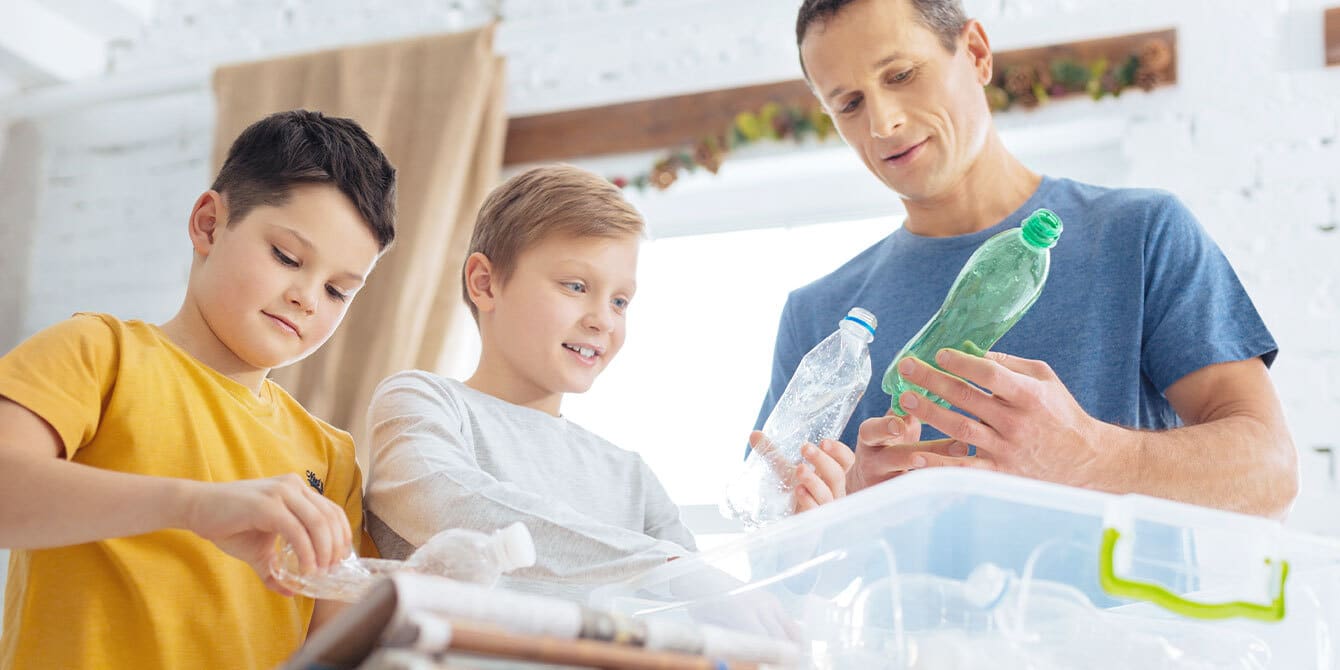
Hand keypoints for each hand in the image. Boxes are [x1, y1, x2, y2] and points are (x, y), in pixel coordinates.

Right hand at [179, 474, 352, 595]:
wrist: (196, 509)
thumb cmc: (227, 525)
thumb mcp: (259, 551)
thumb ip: (276, 568)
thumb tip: (292, 592)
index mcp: (297, 490)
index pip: (332, 511)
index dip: (341, 536)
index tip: (340, 560)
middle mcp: (293, 487)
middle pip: (330, 517)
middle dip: (335, 547)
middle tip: (331, 571)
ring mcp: (281, 493)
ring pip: (318, 522)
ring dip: (324, 551)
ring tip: (319, 572)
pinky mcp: (267, 505)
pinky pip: (296, 530)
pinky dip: (306, 552)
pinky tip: (305, 569)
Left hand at [746, 432, 853, 513]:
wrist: (786, 521)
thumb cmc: (795, 492)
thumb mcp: (784, 471)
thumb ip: (773, 453)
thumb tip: (754, 434)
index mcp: (831, 475)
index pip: (846, 461)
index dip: (839, 451)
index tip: (824, 441)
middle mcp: (833, 491)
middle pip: (837, 475)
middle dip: (822, 460)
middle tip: (805, 447)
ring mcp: (825, 508)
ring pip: (828, 494)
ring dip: (814, 480)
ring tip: (800, 469)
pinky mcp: (814, 521)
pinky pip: (816, 512)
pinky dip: (808, 500)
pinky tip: (798, 491)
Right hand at [847, 412, 972, 491]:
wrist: (867, 484)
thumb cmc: (887, 445)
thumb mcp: (889, 428)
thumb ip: (905, 409)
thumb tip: (933, 377)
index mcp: (870, 439)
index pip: (871, 431)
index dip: (885, 426)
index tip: (903, 424)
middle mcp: (873, 462)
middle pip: (894, 457)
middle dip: (925, 450)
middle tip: (958, 444)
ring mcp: (886, 484)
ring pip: (912, 479)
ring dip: (943, 468)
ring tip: (967, 456)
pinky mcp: (900, 501)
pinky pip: (922, 497)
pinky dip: (944, 489)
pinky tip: (967, 482)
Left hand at [893, 349, 1111, 488]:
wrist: (1084, 460)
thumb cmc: (1060, 413)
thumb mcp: (1045, 379)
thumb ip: (1010, 364)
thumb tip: (972, 351)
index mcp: (1029, 395)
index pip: (989, 374)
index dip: (961, 363)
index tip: (939, 354)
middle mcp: (1016, 422)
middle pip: (967, 398)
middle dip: (933, 380)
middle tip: (906, 368)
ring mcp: (1007, 449)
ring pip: (960, 429)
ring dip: (929, 413)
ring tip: (905, 399)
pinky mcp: (1000, 472)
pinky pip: (965, 467)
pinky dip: (939, 463)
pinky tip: (915, 456)